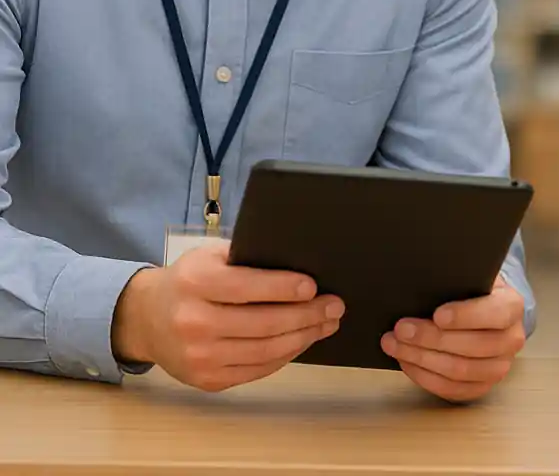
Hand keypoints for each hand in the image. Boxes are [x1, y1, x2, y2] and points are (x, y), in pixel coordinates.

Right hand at [111, 240, 343, 391]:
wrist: (146, 318)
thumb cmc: (190, 279)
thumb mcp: (210, 255)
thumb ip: (247, 257)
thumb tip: (298, 260)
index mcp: (195, 283)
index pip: (246, 287)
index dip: (283, 288)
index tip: (313, 286)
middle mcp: (194, 322)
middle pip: (262, 323)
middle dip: (306, 315)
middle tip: (334, 306)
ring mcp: (199, 356)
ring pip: (264, 351)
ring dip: (303, 337)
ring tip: (326, 324)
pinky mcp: (206, 380)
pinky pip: (256, 370)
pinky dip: (285, 356)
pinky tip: (302, 341)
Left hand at [380, 276, 524, 402]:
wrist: (484, 309)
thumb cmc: (472, 289)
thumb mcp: (472, 275)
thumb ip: (458, 279)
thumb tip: (426, 285)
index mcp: (512, 306)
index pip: (494, 314)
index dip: (465, 316)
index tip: (437, 314)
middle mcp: (512, 339)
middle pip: (472, 346)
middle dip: (431, 338)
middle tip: (401, 329)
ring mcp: (499, 367)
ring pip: (459, 371)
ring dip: (422, 359)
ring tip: (395, 345)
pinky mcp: (482, 386)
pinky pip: (452, 389)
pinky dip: (425, 377)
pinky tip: (407, 361)